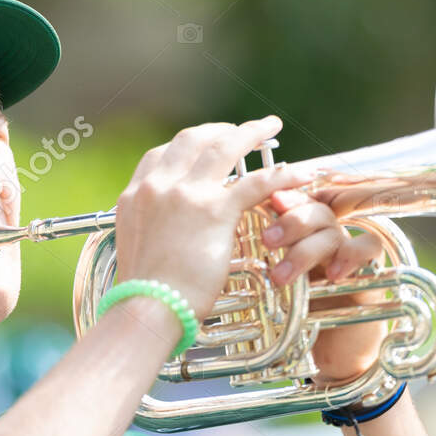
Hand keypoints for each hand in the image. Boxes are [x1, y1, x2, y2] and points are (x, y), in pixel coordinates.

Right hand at [114, 116, 312, 319]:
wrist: (146, 307)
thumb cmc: (142, 293)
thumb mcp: (135, 249)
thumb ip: (151, 230)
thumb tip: (165, 236)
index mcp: (134, 196)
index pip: (159, 156)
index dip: (186, 147)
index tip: (203, 146)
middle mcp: (157, 186)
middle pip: (192, 139)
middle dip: (219, 129)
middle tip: (240, 132)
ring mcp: (185, 194)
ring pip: (224, 146)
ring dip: (251, 133)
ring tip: (269, 128)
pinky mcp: (214, 210)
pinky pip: (257, 182)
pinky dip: (283, 174)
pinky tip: (301, 173)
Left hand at [260, 186, 387, 385]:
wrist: (334, 350)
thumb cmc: (298, 316)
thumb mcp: (271, 286)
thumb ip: (256, 262)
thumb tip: (225, 240)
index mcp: (303, 234)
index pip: (297, 203)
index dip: (285, 198)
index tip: (268, 201)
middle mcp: (327, 236)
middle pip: (316, 211)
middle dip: (291, 222)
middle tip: (267, 240)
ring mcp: (349, 251)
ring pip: (334, 232)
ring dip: (308, 249)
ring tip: (282, 276)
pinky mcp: (371, 268)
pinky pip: (369, 246)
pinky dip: (351, 255)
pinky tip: (332, 273)